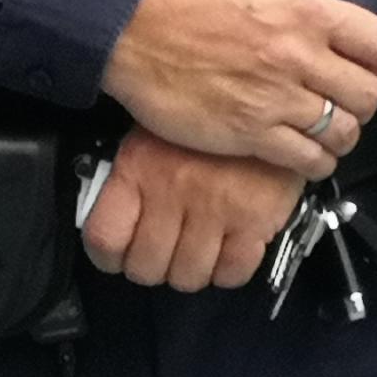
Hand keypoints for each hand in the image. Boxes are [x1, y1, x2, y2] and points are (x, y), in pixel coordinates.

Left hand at [80, 131, 299, 290]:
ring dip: (190, 271)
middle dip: (152, 267)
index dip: (109, 257)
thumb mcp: (155, 134)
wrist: (270, 100)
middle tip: (162, 254)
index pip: (105, 238)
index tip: (119, 255)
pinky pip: (232, 272)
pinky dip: (227, 271)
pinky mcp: (256, 219)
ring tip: (196, 253)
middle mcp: (173, 190)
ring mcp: (215, 208)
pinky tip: (227, 253)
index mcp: (139, 166)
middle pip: (145, 267)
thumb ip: (134, 179)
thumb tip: (119, 225)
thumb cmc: (209, 121)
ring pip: (188, 276)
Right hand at [101, 0, 376, 175]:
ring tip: (328, 126)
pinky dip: (317, 161)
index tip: (363, 60)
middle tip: (345, 96)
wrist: (130, 29)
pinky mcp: (250, 135)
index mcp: (308, 12)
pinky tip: (308, 152)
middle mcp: (300, 58)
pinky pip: (308, 161)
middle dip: (364, 97)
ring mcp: (276, 100)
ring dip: (343, 132)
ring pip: (343, 131)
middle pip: (368, 93)